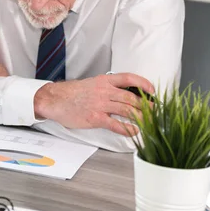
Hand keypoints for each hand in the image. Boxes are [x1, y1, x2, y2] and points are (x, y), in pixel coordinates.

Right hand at [33, 73, 154, 135]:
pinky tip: (134, 131)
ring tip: (150, 122)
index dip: (143, 84)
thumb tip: (122, 94)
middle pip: (131, 97)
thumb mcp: (91, 84)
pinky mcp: (95, 118)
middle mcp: (104, 91)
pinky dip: (128, 129)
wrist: (54, 99)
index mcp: (104, 81)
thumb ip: (106, 88)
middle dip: (147, 104)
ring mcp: (100, 104)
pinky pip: (116, 124)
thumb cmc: (72, 93)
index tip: (152, 90)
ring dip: (141, 117)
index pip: (128, 78)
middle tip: (156, 110)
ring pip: (127, 110)